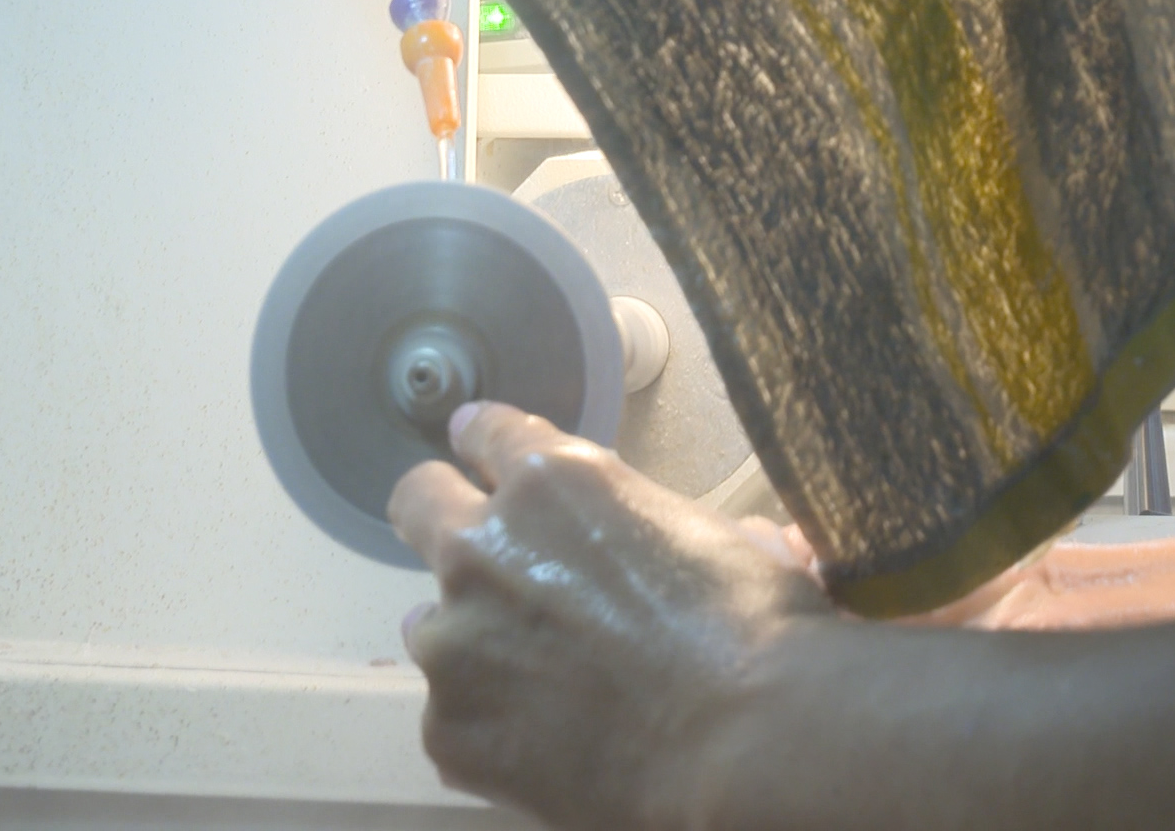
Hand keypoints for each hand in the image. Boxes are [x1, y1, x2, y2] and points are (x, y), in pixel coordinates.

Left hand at [392, 401, 828, 827]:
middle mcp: (481, 549)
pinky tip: (554, 742)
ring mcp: (454, 643)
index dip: (486, 442)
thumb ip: (646, 521)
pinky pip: (456, 716)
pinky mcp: (446, 729)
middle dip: (444, 515)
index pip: (486, 432)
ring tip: (543, 680)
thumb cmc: (755, 627)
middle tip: (488, 559)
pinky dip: (494, 724)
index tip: (479, 452)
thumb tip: (664, 545)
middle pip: (419, 502)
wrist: (746, 742)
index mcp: (554, 482)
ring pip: (433, 625)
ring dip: (474, 638)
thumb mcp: (709, 533)